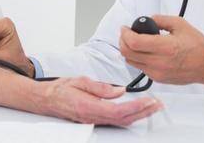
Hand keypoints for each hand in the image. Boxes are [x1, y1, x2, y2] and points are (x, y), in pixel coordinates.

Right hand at [34, 76, 162, 125]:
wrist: (46, 99)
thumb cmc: (60, 89)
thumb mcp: (80, 81)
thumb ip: (101, 87)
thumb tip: (120, 91)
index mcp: (89, 107)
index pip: (118, 111)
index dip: (136, 108)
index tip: (149, 102)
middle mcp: (93, 117)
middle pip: (124, 119)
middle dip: (143, 113)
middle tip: (157, 105)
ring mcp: (94, 121)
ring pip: (121, 122)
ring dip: (138, 115)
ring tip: (152, 107)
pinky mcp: (95, 120)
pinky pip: (115, 121)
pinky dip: (129, 116)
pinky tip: (137, 111)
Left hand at [119, 15, 203, 86]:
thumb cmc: (197, 46)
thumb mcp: (180, 24)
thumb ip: (160, 19)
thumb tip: (147, 20)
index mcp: (165, 47)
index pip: (134, 42)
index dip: (125, 34)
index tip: (125, 28)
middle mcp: (159, 62)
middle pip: (128, 53)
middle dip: (122, 41)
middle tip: (125, 34)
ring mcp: (157, 73)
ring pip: (131, 62)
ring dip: (128, 50)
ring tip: (133, 42)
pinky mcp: (158, 79)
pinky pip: (140, 68)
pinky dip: (137, 59)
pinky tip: (143, 52)